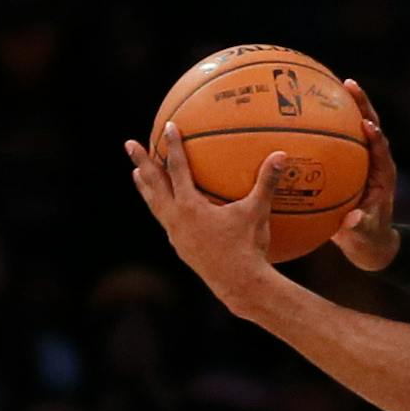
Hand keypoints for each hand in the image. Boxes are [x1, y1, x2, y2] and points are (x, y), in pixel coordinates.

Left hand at [125, 124, 281, 311]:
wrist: (238, 284)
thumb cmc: (247, 246)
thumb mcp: (257, 211)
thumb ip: (266, 182)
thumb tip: (280, 154)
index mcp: (190, 207)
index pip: (178, 169)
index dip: (173, 146)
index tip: (168, 126)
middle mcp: (176, 219)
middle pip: (153, 185)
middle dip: (141, 162)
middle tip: (128, 144)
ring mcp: (175, 234)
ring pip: (154, 204)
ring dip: (145, 187)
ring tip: (136, 174)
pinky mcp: (180, 247)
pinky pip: (165, 220)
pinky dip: (160, 206)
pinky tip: (167, 207)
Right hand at [332, 79, 400, 271]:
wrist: (370, 242)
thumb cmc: (369, 238)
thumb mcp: (364, 235)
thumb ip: (359, 227)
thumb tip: (352, 221)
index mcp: (383, 175)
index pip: (381, 148)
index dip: (375, 135)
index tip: (366, 123)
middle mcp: (375, 161)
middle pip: (370, 125)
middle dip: (361, 104)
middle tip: (348, 83)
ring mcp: (363, 160)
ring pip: (354, 126)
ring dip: (345, 106)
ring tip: (329, 83)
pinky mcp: (350, 163)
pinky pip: (337, 139)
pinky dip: (325, 125)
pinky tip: (303, 114)